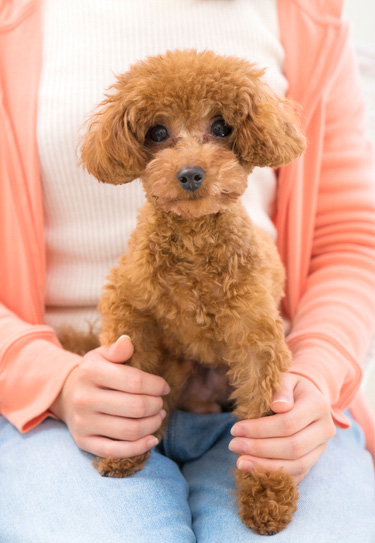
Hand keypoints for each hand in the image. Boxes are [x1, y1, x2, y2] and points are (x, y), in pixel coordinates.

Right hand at [50, 335, 169, 458]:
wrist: (64, 394)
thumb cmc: (92, 372)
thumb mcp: (101, 355)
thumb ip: (117, 350)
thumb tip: (127, 342)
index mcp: (91, 372)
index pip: (135, 382)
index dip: (156, 386)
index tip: (164, 387)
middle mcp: (84, 399)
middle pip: (136, 408)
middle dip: (156, 406)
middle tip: (160, 403)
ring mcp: (83, 423)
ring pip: (130, 431)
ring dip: (152, 425)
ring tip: (158, 417)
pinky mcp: (83, 442)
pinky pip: (115, 451)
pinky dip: (139, 447)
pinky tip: (152, 439)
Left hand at [229, 373, 335, 483]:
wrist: (307, 396)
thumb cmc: (290, 387)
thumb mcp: (285, 379)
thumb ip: (281, 389)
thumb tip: (278, 406)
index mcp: (318, 405)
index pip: (288, 423)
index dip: (260, 429)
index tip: (235, 429)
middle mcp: (325, 428)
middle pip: (293, 447)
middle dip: (260, 449)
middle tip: (233, 445)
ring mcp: (322, 447)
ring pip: (298, 465)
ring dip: (266, 467)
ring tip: (240, 462)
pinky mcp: (315, 459)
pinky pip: (298, 474)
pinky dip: (276, 475)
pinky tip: (254, 471)